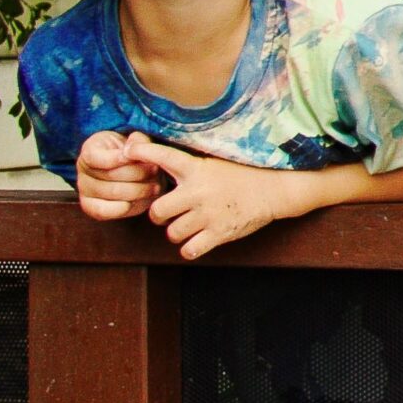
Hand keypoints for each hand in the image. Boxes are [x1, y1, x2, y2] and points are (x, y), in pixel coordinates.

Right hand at [74, 130, 164, 220]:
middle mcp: (82, 172)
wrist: (132, 171)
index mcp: (89, 151)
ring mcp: (85, 192)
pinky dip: (130, 206)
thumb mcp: (135, 140)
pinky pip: (109, 211)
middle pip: (111, 175)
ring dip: (140, 189)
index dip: (119, 158)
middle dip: (139, 173)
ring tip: (156, 185)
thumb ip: (137, 141)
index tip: (139, 156)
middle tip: (156, 170)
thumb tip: (135, 149)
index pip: (97, 157)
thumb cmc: (133, 154)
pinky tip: (144, 199)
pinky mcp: (92, 209)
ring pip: (115, 193)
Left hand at [129, 138, 299, 258]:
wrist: (275, 188)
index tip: (127, 151)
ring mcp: (209, 214)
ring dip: (177, 232)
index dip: (142, 153)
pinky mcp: (220, 233)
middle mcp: (198, 192)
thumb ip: (186, 163)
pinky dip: (190, 248)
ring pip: (172, 233)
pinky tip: (198, 240)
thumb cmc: (242, 174)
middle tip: (169, 213)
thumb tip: (152, 153)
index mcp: (197, 169)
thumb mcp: (214, 161)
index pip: (164, 156)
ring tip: (189, 225)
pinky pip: (189, 250)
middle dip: (159, 215)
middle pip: (157, 211)